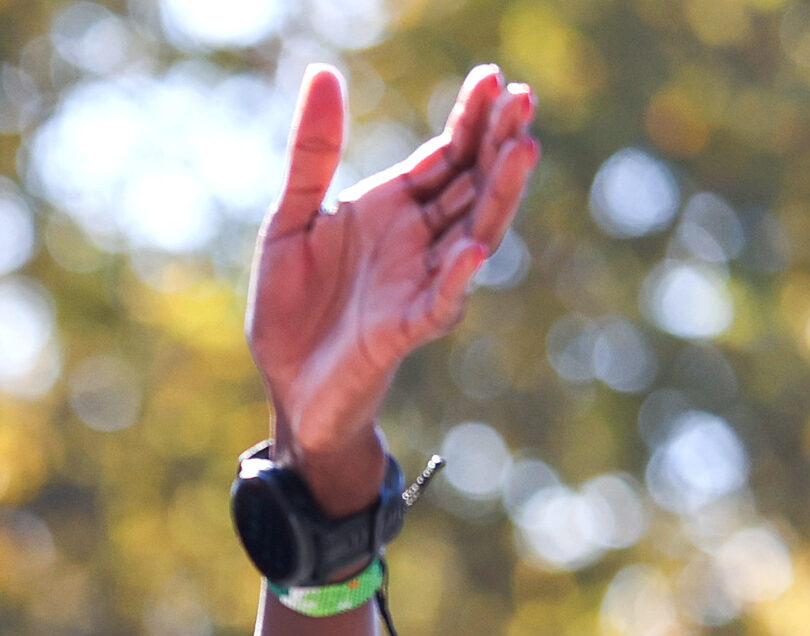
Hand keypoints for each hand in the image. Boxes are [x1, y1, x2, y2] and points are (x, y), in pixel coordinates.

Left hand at [246, 63, 538, 512]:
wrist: (286, 387)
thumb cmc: (292, 308)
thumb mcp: (290, 219)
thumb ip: (312, 154)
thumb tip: (324, 73)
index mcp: (393, 210)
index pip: (445, 156)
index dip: (470, 120)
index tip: (493, 77)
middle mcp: (418, 242)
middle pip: (470, 185)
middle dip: (498, 144)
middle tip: (524, 98)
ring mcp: (418, 285)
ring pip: (472, 233)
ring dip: (497, 196)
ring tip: (522, 151)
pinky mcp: (405, 330)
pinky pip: (440, 302)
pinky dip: (457, 278)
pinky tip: (473, 250)